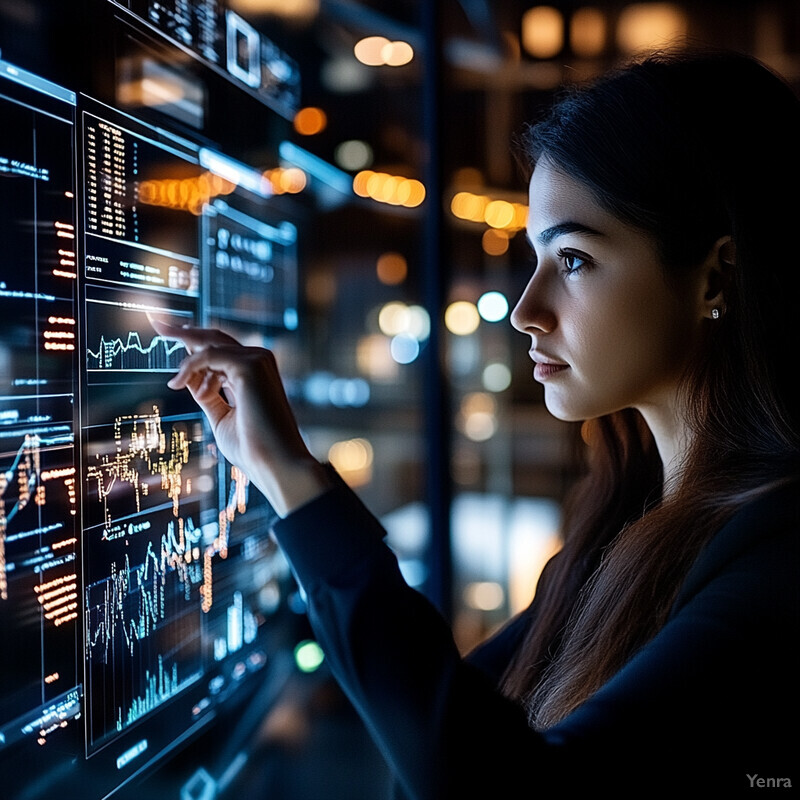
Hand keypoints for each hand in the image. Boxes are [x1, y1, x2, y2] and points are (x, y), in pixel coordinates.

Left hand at [149, 317, 331, 515]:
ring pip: (210, 345)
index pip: (220, 350)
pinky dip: (190, 367)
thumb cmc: (254, 448)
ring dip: (188, 364)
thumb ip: (207, 395)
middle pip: (214, 338)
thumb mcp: (221, 417)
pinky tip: (179, 384)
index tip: (167, 333)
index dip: (194, 342)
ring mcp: (257, 361)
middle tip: (155, 321)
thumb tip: (187, 378)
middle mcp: (258, 362)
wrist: (275, 463)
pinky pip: (209, 355)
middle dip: (183, 330)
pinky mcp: (250, 366)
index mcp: (254, 375)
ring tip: (175, 384)